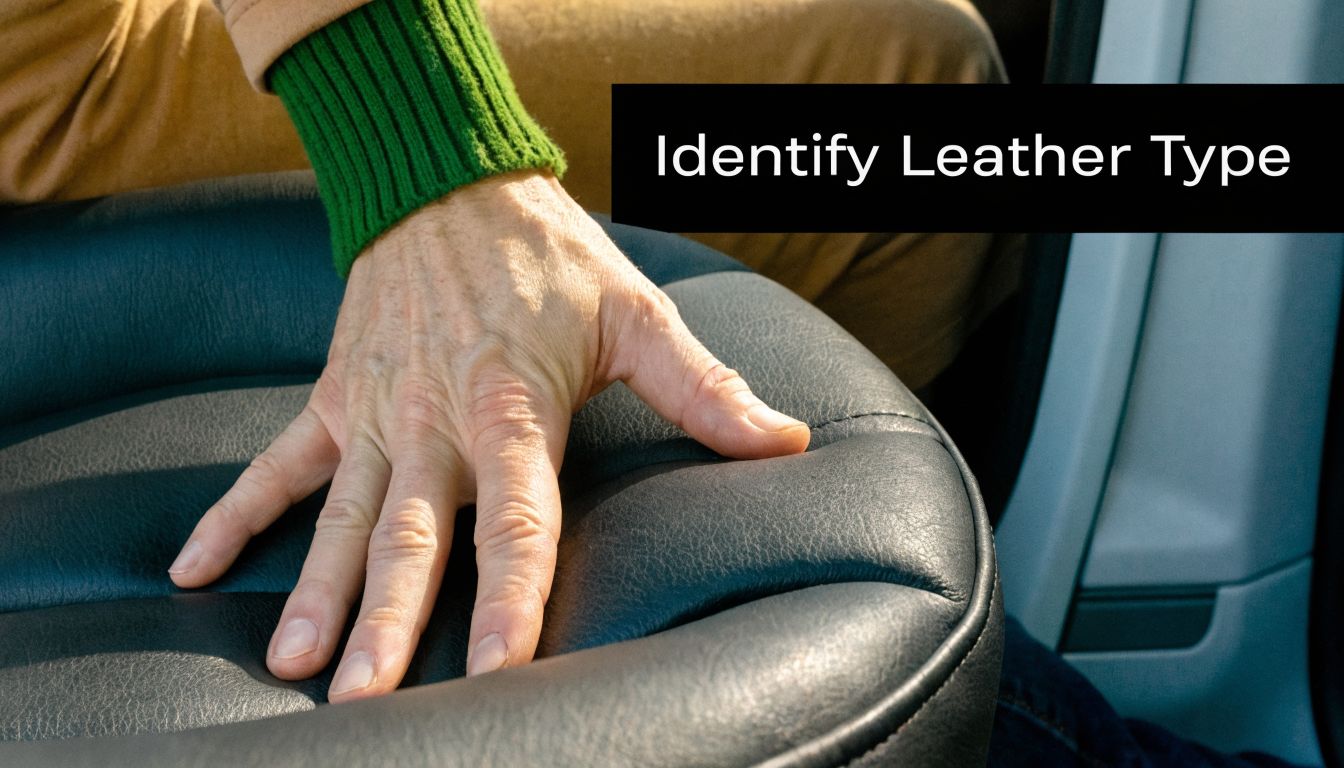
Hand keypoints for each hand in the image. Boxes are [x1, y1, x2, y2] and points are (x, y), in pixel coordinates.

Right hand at [167, 171, 809, 700]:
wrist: (448, 181)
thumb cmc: (550, 255)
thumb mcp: (638, 312)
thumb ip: (705, 388)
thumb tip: (785, 442)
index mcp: (513, 409)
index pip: (518, 520)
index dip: (513, 596)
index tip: (502, 669)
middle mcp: (436, 422)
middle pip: (414, 538)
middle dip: (392, 623)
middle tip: (367, 700)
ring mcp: (377, 413)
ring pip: (345, 518)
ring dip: (318, 591)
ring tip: (292, 665)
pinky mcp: (335, 397)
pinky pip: (278, 464)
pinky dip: (234, 513)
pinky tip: (193, 571)